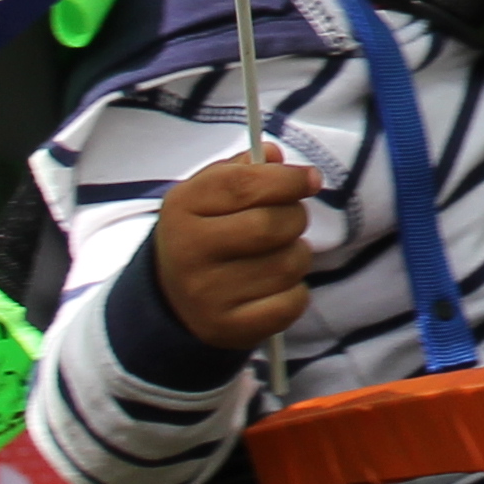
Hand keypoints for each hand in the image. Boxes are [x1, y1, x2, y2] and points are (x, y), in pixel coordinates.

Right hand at [153, 152, 320, 353]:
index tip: (310, 180)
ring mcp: (207, 294)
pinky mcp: (228, 327)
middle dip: (294, 218)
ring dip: (297, 256)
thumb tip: (274, 156)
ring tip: (278, 255)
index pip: (245, 184)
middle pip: (272, 225)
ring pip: (288, 264)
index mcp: (183, 207)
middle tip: (289, 221)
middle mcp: (189, 251)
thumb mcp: (209, 193)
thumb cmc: (205, 233)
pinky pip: (291, 303)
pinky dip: (295, 292)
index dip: (288, 179)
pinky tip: (276, 287)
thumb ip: (242, 169)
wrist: (173, 298)